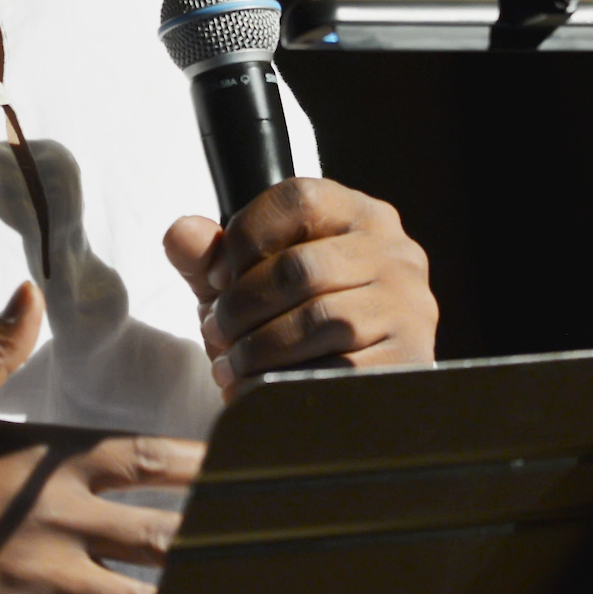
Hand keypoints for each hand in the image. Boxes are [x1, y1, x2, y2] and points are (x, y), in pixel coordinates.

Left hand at [163, 178, 436, 401]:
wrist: (341, 394)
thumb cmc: (289, 323)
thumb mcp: (243, 284)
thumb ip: (207, 256)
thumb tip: (182, 235)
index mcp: (359, 215)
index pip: (298, 200)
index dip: (244, 237)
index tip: (217, 278)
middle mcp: (395, 253)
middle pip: (301, 266)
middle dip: (242, 305)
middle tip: (213, 331)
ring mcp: (409, 307)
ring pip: (321, 319)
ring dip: (259, 348)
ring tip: (230, 365)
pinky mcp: (410, 360)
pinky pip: (342, 370)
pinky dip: (289, 382)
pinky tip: (259, 391)